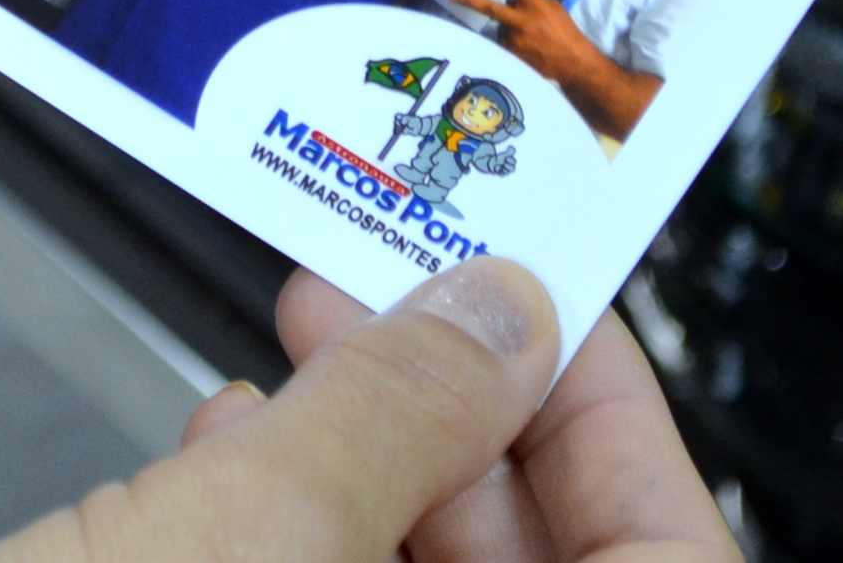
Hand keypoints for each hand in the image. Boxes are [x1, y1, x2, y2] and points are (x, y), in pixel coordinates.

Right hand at [0, 260, 733, 562]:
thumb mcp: (263, 529)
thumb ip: (407, 408)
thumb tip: (496, 317)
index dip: (613, 425)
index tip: (548, 314)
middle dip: (464, 428)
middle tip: (391, 303)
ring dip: (369, 471)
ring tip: (297, 361)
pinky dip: (293, 541)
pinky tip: (230, 459)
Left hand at [453, 0, 589, 82]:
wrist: (573, 63)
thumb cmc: (566, 32)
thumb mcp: (552, 8)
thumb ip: (532, 1)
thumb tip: (514, 0)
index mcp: (535, 6)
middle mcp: (521, 22)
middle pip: (490, 9)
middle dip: (469, 0)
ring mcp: (514, 41)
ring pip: (501, 28)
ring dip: (510, 29)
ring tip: (530, 38)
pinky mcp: (511, 56)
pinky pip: (505, 43)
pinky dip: (513, 43)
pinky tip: (528, 48)